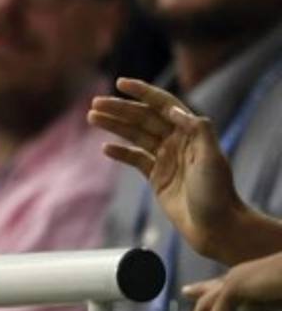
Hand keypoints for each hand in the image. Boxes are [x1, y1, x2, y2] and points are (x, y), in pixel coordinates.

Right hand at [88, 78, 240, 259]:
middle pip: (143, 118)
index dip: (142, 92)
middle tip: (95, 104)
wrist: (217, 227)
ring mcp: (165, 159)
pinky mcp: (157, 178)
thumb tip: (173, 109)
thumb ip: (197, 130)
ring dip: (114, 125)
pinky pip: (134, 159)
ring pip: (135, 135)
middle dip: (119, 109)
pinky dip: (120, 152)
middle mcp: (177, 142)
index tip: (120, 83)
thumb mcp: (212, 158)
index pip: (163, 104)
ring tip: (92, 117)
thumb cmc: (217, 193)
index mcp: (190, 133)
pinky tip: (105, 148)